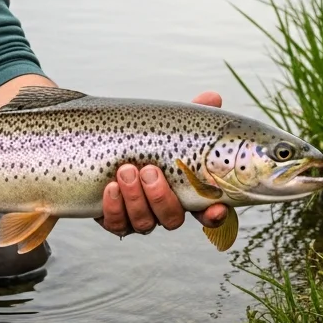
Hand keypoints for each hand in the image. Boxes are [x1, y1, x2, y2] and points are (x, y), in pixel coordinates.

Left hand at [95, 90, 228, 237]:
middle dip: (160, 197)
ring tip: (125, 170)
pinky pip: (117, 224)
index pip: (208, 212)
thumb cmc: (148, 137)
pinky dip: (114, 208)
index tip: (215, 208)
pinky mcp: (115, 219)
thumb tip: (213, 97)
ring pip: (144, 223)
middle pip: (171, 219)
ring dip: (135, 198)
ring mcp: (140, 216)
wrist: (106, 145)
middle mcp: (165, 208)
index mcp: (185, 190)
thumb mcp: (169, 124)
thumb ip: (192, 114)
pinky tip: (110, 187)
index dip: (214, 215)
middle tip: (149, 170)